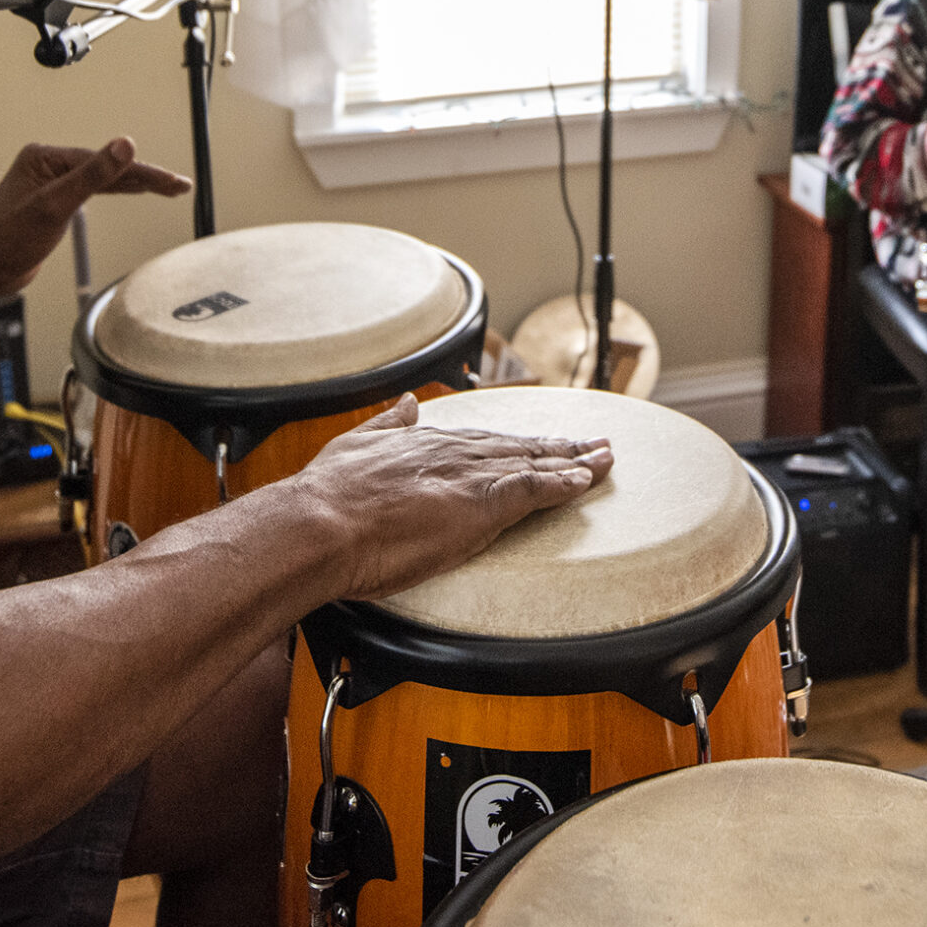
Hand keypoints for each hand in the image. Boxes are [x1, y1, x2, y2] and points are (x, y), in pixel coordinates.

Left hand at [0, 139, 190, 300]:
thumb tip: (123, 146)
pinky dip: (114, 190)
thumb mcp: (55, 205)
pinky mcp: (51, 203)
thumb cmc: (5, 240)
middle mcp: (47, 165)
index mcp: (45, 157)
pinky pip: (91, 191)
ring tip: (166, 186)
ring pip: (101, 179)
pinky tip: (129, 191)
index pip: (105, 161)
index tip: (170, 182)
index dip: (142, 172)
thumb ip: (92, 175)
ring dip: (133, 182)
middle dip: (145, 176)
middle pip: (106, 167)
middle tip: (179, 185)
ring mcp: (49, 184)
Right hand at [285, 395, 613, 601]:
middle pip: (521, 447)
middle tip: (597, 445)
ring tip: (605, 460)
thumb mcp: (356, 445)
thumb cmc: (329, 496)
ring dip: (574, 463)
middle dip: (561, 447)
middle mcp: (455, 453)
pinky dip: (562, 484)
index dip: (520, 443)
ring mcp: (471, 477)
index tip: (544, 443)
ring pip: (536, 464)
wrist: (321, 522)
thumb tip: (407, 403)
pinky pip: (534, 490)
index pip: (488, 442)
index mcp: (428, 445)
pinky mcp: (481, 505)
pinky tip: (585, 481)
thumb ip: (388, 425)